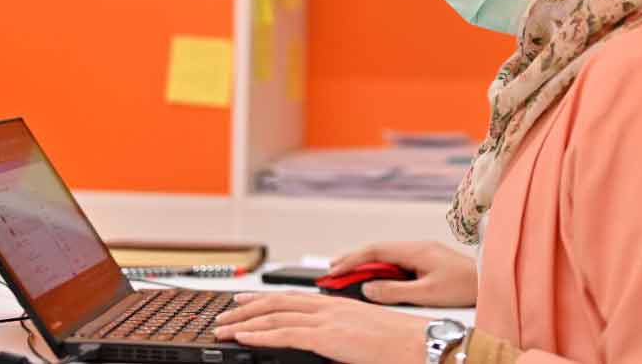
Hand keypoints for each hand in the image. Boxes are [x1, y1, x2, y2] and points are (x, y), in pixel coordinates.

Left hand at [214, 291, 428, 363]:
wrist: (417, 343)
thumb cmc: (397, 341)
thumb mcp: (361, 333)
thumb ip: (337, 333)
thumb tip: (321, 343)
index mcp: (335, 304)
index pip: (291, 299)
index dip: (264, 300)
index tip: (244, 302)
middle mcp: (327, 306)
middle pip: (277, 303)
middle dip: (247, 308)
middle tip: (224, 314)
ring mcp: (327, 319)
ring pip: (276, 315)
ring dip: (245, 321)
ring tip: (225, 327)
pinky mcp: (328, 337)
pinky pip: (286, 334)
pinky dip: (260, 334)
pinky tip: (244, 338)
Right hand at [329, 241, 476, 307]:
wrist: (488, 282)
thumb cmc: (462, 286)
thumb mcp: (426, 293)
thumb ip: (395, 291)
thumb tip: (368, 289)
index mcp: (414, 250)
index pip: (375, 251)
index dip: (353, 259)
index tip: (335, 269)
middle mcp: (415, 247)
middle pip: (377, 251)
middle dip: (353, 259)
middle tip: (332, 270)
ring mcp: (420, 253)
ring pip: (385, 256)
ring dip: (365, 264)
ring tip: (345, 273)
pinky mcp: (424, 261)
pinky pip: (395, 262)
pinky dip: (378, 268)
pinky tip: (371, 277)